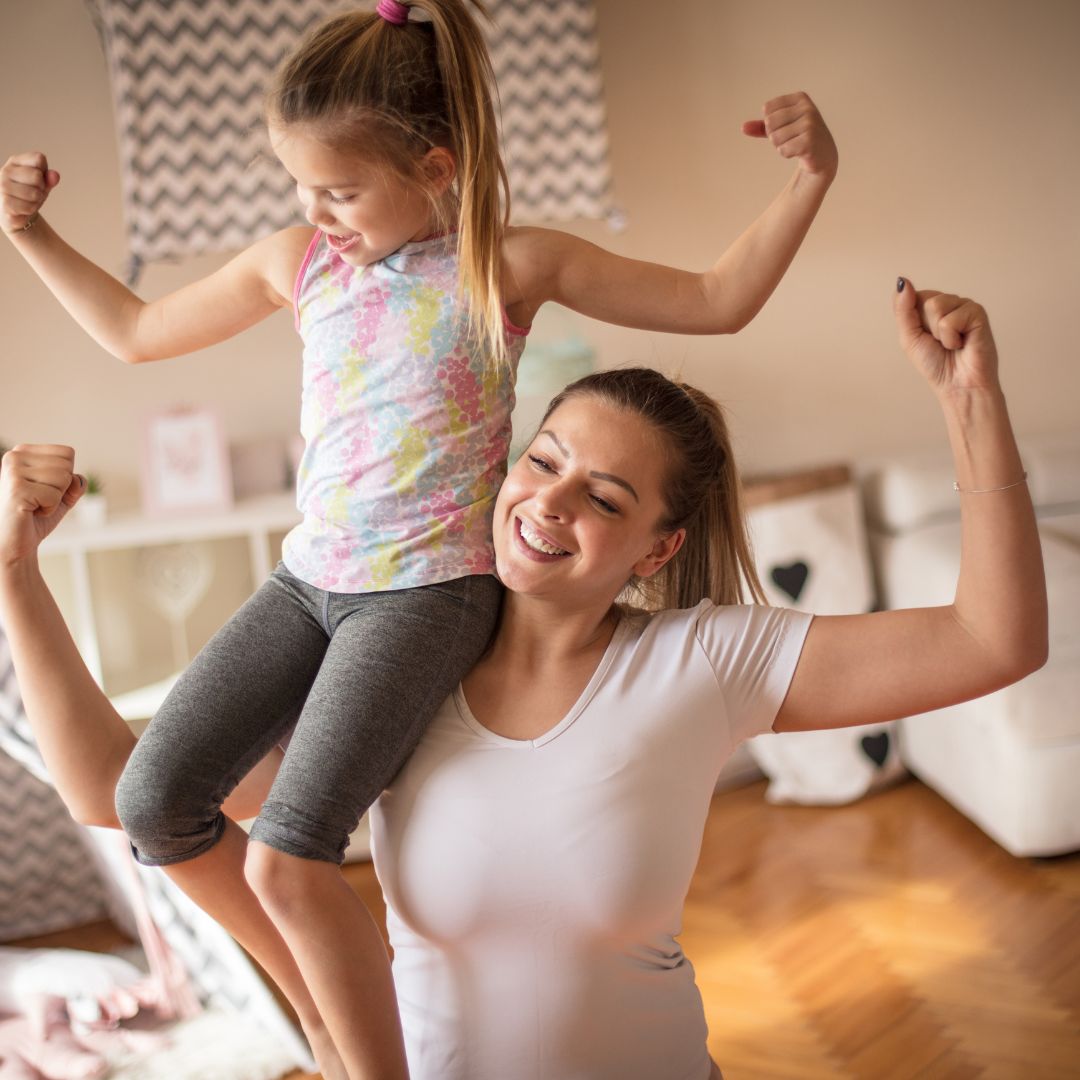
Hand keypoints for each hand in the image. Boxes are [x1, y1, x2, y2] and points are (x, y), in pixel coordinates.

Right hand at [0, 445, 82, 566]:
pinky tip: (30, 512)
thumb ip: (75, 483)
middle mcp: (14, 456)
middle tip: (38, 500)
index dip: (65, 477)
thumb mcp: (62, 496)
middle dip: (61, 489)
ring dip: (55, 500)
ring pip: (64, 479)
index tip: (44, 490)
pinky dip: (49, 509)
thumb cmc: (36, 517)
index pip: (67, 453)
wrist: (14, 542)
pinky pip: (55, 496)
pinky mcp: (16, 489)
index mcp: (22, 451)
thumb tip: (77, 479)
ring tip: (34, 506)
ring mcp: (13, 471)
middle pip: (67, 465)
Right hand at [1, 152, 59, 234]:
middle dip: (41, 188)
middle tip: (33, 192)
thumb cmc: (29, 194)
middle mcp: (6, 171)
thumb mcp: (43, 184)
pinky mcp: (4, 203)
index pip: (39, 158)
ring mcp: (3, 186)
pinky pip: (29, 207)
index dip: (45, 172)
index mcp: (16, 161)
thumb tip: (55, 175)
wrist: (15, 213)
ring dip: (36, 201)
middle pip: (37, 176)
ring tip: (28, 200)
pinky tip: (23, 209)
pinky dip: (31, 210)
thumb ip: (50, 178)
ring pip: (34, 194)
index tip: (38, 179)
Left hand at [743, 92, 837, 180]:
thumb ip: (761, 126)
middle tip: (791, 138)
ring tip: (796, 144)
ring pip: (774, 138)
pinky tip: (799, 152)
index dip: (770, 124)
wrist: (823, 155)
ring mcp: (810, 124)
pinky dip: (786, 154)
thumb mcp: (781, 127)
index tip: (786, 127)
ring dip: (781, 146)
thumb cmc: (800, 137)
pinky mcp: (809, 141)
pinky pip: (782, 149)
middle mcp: (807, 108)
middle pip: (769, 123)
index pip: (767, 109)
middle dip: (775, 136)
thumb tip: (743, 128)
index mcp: (800, 98)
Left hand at [894, 278, 999, 395]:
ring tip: (952, 344)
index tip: (924, 337)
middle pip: (924, 299)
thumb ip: (903, 309)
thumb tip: (903, 281)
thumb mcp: (909, 337)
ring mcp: (964, 305)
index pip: (912, 296)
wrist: (957, 384)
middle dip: (926, 327)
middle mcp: (949, 303)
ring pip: (936, 306)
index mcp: (931, 307)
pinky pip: (951, 319)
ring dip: (939, 333)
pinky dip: (951, 337)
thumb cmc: (935, 364)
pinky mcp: (977, 312)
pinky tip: (962, 344)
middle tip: (940, 343)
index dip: (912, 320)